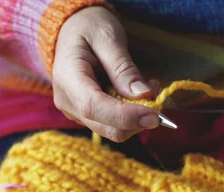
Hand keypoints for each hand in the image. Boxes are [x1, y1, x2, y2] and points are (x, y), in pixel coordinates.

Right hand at [52, 6, 159, 141]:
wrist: (72, 30)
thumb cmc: (89, 28)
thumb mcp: (108, 38)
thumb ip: (124, 68)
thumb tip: (143, 95)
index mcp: (67, 77)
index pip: (94, 107)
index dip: (126, 116)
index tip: (155, 115)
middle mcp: (68, 101)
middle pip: (108, 128)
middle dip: (139, 119)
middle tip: (156, 90)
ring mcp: (76, 112)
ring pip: (115, 130)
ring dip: (138, 115)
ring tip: (146, 85)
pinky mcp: (87, 117)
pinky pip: (114, 125)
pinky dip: (132, 114)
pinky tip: (135, 92)